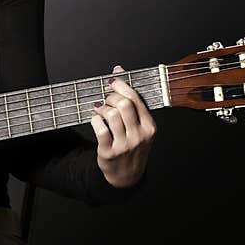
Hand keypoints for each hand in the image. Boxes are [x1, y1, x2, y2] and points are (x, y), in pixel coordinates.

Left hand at [90, 65, 156, 187]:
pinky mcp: (109, 152)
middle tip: (105, 98)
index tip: (112, 81)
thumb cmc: (132, 145)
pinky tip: (95, 119)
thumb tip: (119, 69)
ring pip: (110, 115)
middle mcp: (139, 136)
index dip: (121, 86)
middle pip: (123, 104)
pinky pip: (99, 128)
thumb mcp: (139, 125)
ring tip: (100, 109)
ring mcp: (124, 145)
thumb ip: (131, 100)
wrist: (126, 175)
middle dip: (111, 96)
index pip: (136, 99)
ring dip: (101, 108)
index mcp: (150, 127)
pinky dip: (94, 120)